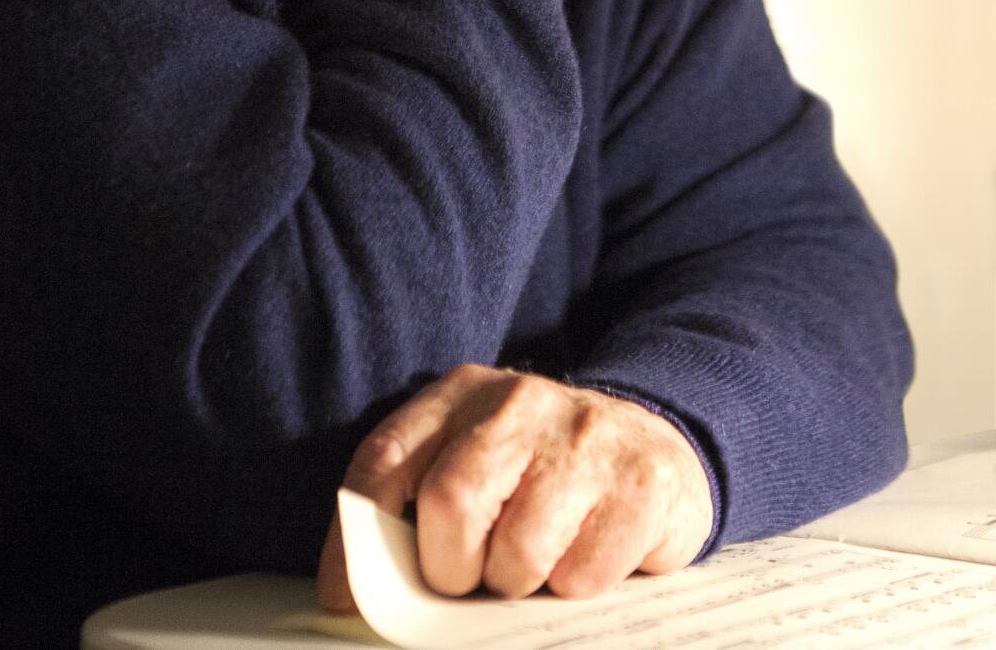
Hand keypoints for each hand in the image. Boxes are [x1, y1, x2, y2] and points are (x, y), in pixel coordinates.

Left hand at [316, 363, 713, 611]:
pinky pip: (583, 574)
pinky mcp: (643, 479)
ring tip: (536, 566)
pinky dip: (577, 588)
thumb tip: (359, 595)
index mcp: (462, 395)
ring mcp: (585, 434)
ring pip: (519, 551)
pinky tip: (588, 557)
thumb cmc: (541, 471)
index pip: (386, 460)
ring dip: (519, 586)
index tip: (343, 601)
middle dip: (452, 569)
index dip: (353, 541)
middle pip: (450, 504)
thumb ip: (421, 507)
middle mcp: (520, 400)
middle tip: (474, 581)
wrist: (654, 442)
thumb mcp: (476, 462)